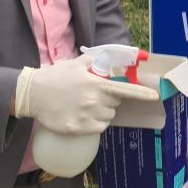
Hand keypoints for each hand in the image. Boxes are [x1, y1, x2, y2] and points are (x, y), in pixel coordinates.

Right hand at [15, 55, 158, 134]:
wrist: (32, 93)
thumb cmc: (55, 76)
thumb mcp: (76, 63)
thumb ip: (94, 61)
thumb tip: (107, 59)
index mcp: (96, 84)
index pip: (125, 89)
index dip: (142, 93)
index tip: (155, 96)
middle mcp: (94, 101)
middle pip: (116, 103)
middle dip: (110, 99)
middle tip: (95, 95)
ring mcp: (86, 116)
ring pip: (108, 117)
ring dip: (103, 112)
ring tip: (86, 105)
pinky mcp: (77, 128)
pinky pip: (98, 128)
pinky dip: (95, 123)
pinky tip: (83, 115)